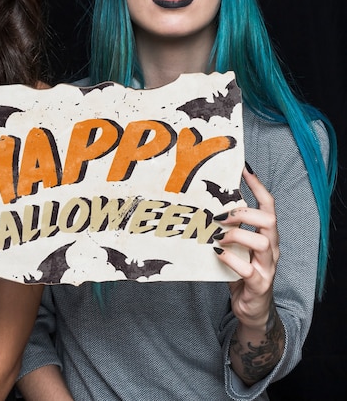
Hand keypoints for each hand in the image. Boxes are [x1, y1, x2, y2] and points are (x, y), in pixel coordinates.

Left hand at [213, 164, 278, 326]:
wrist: (251, 309)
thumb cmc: (240, 272)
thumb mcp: (235, 246)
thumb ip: (228, 229)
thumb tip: (206, 205)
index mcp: (266, 235)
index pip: (268, 206)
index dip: (257, 187)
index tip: (244, 169)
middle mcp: (271, 249)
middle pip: (270, 220)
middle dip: (245, 212)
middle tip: (221, 216)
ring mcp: (267, 267)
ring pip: (264, 242)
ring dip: (237, 234)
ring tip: (218, 237)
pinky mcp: (259, 285)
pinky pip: (248, 270)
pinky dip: (231, 259)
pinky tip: (217, 254)